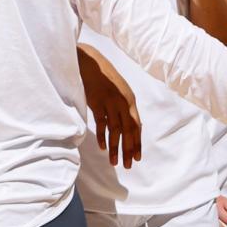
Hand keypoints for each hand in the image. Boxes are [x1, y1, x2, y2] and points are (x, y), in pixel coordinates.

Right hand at [77, 45, 141, 167]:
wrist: (89, 61)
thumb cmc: (103, 77)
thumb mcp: (118, 91)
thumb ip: (123, 106)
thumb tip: (128, 124)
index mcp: (130, 100)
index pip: (137, 126)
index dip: (137, 142)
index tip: (137, 157)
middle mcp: (123, 102)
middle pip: (128, 130)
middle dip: (129, 149)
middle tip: (128, 165)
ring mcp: (110, 102)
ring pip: (115, 129)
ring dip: (116, 147)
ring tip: (115, 162)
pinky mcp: (97, 101)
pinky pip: (101, 122)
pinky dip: (102, 135)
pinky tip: (103, 148)